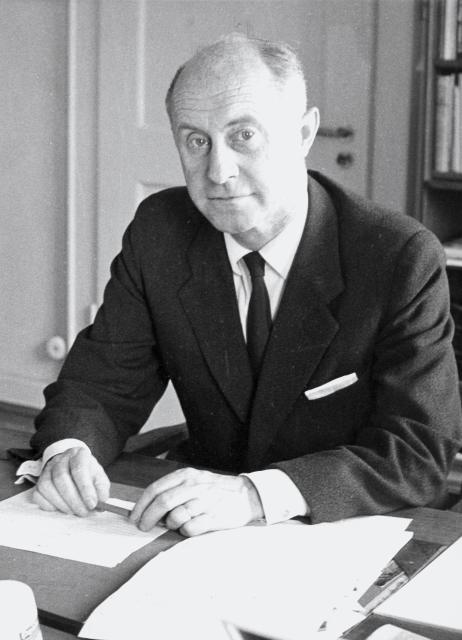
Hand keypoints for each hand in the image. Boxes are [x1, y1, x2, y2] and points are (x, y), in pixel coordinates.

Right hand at [32, 447, 109, 515]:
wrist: (73, 468)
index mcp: (79, 454)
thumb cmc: (88, 474)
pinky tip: (60, 508)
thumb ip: (102, 489)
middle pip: (61, 478)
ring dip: (61, 503)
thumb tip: (101, 502)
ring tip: (73, 511)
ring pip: (47, 486)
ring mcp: (47, 469)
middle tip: (83, 512)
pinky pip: (37, 494)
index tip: (92, 504)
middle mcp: (61, 459)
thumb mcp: (99, 478)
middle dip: (73, 499)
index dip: (85, 488)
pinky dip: (48, 505)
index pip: (79, 468)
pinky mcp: (38, 482)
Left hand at [129, 467, 263, 536]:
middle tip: (143, 527)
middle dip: (148, 517)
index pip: (156, 489)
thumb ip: (173, 490)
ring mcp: (206, 501)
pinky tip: (189, 528)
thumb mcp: (193, 481)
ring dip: (170, 524)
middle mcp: (195, 485)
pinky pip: (191, 528)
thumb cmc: (214, 490)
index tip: (134, 518)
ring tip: (175, 524)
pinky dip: (185, 531)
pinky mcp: (215, 517)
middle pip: (163, 502)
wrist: (246, 494)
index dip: (141, 505)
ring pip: (176, 516)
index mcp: (186, 475)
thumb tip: (146, 508)